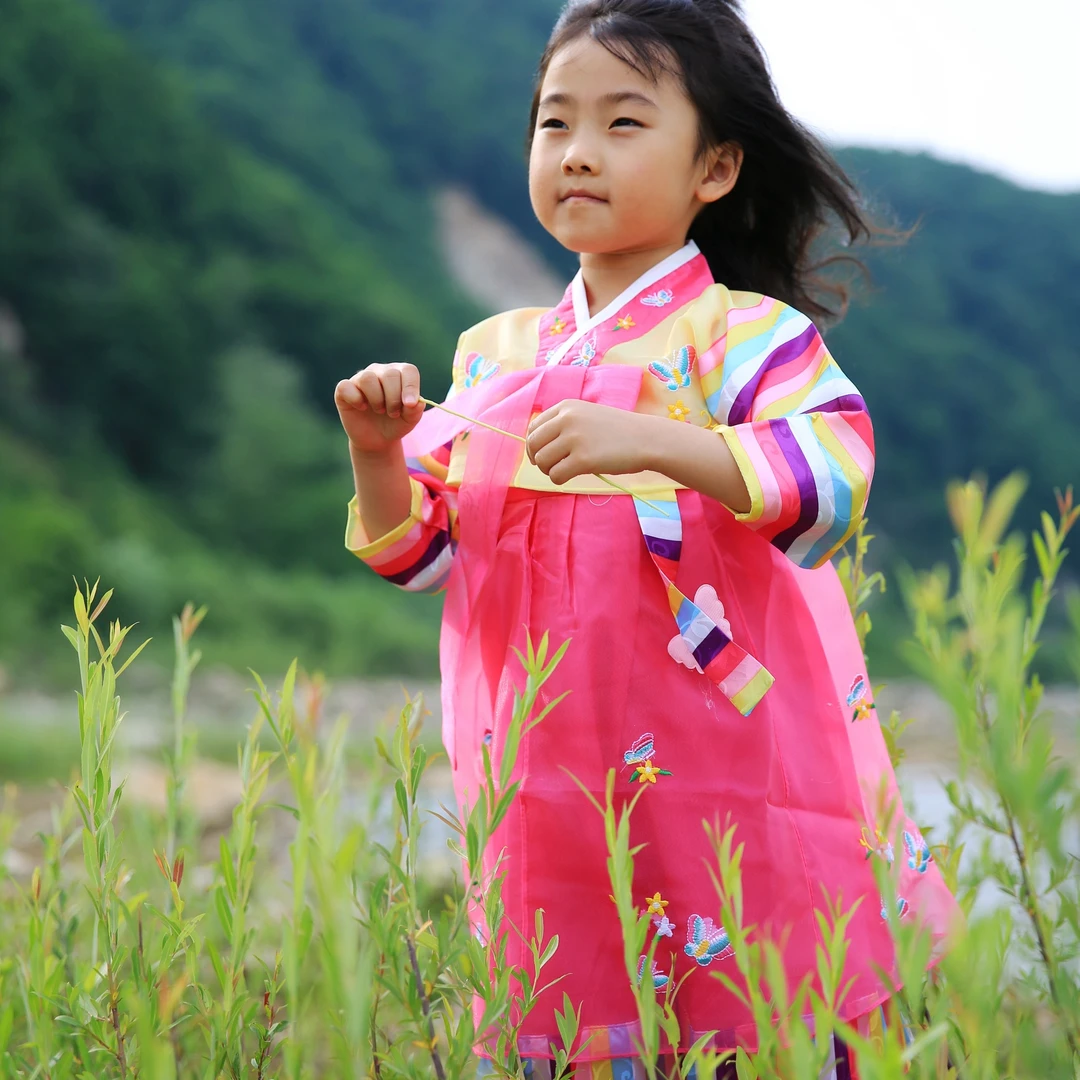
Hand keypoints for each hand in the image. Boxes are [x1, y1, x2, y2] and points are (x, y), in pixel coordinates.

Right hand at [335, 363, 424, 454]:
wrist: (377, 439)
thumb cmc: (395, 423)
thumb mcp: (409, 420)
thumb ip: (415, 410)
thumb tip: (414, 402)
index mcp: (399, 373)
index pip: (408, 370)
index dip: (411, 387)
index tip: (410, 405)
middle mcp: (380, 371)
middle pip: (389, 374)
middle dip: (394, 399)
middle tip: (393, 413)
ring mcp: (361, 378)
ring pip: (367, 378)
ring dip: (376, 399)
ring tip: (380, 410)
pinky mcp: (344, 389)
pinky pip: (346, 387)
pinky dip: (356, 399)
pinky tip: (362, 408)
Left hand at [525, 401, 651, 484]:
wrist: (646, 439)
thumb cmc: (618, 431)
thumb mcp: (587, 416)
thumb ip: (564, 425)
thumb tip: (538, 446)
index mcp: (566, 407)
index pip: (533, 427)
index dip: (534, 445)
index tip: (543, 455)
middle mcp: (567, 419)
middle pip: (533, 445)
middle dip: (539, 460)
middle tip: (553, 467)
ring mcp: (575, 439)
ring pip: (542, 461)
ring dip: (550, 471)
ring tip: (566, 471)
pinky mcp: (583, 459)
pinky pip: (556, 475)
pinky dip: (559, 480)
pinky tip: (572, 477)